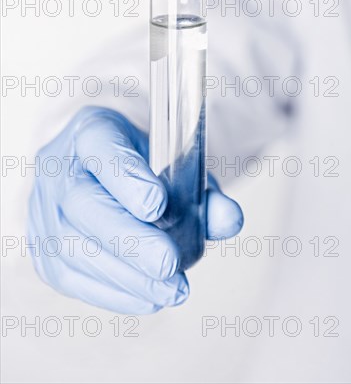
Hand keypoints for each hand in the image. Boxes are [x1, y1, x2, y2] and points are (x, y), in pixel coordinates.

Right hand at [28, 106, 243, 313]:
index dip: (125, 176)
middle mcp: (59, 168)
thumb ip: (201, 189)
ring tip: (170, 290)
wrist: (98, 172)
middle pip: (82, 203)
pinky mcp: (43, 248)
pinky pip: (69, 276)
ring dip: (125, 276)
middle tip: (170, 263)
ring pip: (72, 246)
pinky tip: (147, 298)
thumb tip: (228, 219)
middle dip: (128, 239)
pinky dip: (112, 292)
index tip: (158, 204)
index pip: (99, 146)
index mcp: (90, 132)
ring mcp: (43, 210)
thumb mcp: (173, 162)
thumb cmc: (138, 165)